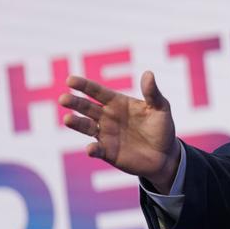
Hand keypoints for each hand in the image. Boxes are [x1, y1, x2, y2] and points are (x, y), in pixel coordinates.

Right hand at [59, 71, 179, 192]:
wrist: (165, 155)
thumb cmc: (162, 128)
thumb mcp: (161, 108)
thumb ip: (152, 93)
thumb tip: (148, 73)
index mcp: (118, 103)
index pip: (98, 92)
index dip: (84, 86)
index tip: (70, 80)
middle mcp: (107, 117)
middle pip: (87, 107)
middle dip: (75, 102)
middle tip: (64, 98)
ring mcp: (105, 135)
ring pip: (86, 127)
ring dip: (77, 123)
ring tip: (67, 119)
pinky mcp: (108, 152)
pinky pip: (97, 150)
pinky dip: (93, 149)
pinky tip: (91, 148)